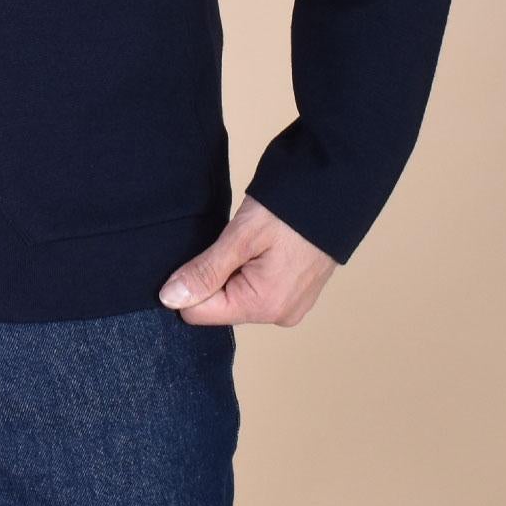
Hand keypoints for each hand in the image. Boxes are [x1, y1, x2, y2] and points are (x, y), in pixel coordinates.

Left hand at [156, 193, 336, 325]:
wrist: (335, 190)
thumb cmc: (290, 209)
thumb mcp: (241, 235)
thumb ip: (205, 271)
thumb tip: (170, 299)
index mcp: (264, 306)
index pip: (197, 313)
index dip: (190, 282)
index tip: (205, 251)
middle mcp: (278, 315)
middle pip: (217, 307)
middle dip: (214, 275)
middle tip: (233, 242)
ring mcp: (289, 307)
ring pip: (235, 297)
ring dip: (232, 271)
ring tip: (251, 242)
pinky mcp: (294, 294)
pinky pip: (255, 290)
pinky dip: (248, 270)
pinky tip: (260, 246)